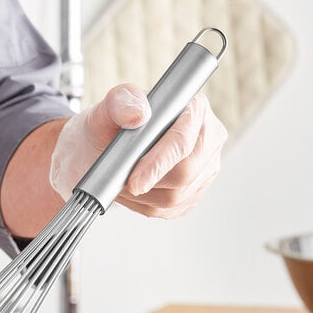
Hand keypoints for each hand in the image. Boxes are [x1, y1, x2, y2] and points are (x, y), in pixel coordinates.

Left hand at [50, 83, 227, 217]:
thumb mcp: (107, 108)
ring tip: (124, 182)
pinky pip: (170, 210)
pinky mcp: (194, 192)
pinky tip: (133, 192)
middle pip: (185, 174)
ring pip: (176, 197)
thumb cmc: (110, 126)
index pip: (182, 142)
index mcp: (194, 109)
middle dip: (149, 182)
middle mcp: (208, 138)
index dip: (158, 164)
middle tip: (123, 180)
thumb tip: (138, 114)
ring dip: (143, 196)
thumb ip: (120, 102)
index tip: (134, 182)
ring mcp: (205, 168)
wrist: (104, 149)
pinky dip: (145, 206)